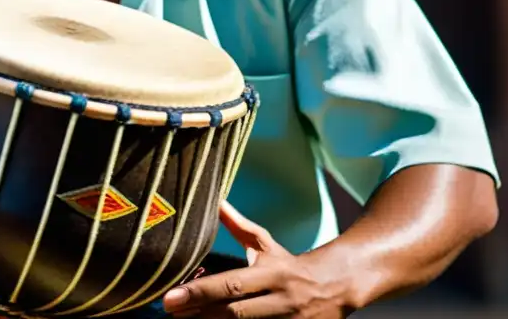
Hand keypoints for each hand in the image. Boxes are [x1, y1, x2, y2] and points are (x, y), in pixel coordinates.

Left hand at [162, 201, 352, 317]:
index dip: (199, 292)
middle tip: (169, 311)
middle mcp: (280, 300)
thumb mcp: (267, 245)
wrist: (338, 286)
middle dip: (199, 313)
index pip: (231, 284)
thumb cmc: (291, 265)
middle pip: (234, 312)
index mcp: (272, 273)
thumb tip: (216, 201)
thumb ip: (239, 227)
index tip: (170, 297)